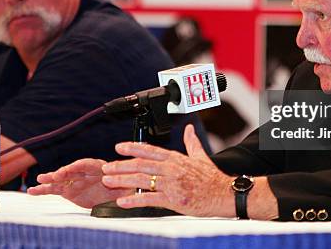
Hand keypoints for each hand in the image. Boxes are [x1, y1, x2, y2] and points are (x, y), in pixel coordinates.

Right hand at [27, 158, 130, 207]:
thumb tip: (119, 181)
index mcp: (97, 167)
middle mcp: (83, 172)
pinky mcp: (68, 190)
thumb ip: (121, 182)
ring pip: (60, 179)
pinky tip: (32, 190)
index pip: (86, 164)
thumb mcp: (125, 184)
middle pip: (71, 170)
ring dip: (50, 178)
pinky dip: (43, 190)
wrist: (116, 193)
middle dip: (63, 172)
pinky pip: (54, 189)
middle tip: (55, 176)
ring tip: (39, 180)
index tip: (70, 168)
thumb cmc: (121, 186)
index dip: (77, 166)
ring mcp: (74, 181)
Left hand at [101, 124, 234, 216]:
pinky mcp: (173, 199)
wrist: (223, 194)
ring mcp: (171, 184)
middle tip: (106, 168)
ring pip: (141, 180)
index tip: (119, 147)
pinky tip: (122, 201)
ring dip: (122, 180)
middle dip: (120, 166)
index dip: (132, 148)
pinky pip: (149, 199)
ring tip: (108, 181)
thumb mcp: (200, 156)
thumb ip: (191, 142)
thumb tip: (188, 129)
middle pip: (141, 164)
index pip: (149, 150)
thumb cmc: (212, 178)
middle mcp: (171, 169)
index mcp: (175, 158)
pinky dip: (134, 200)